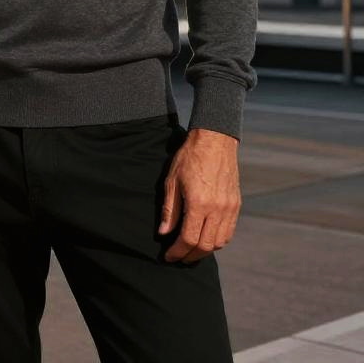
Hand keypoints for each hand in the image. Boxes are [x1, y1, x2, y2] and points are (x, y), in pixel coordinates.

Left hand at [159, 127, 241, 262]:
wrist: (214, 142)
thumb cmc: (189, 158)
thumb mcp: (172, 181)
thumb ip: (170, 210)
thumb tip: (163, 233)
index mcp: (199, 203)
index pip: (189, 238)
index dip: (178, 251)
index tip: (168, 256)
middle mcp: (217, 209)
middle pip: (205, 245)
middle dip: (190, 256)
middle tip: (179, 258)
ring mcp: (229, 209)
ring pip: (219, 242)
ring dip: (205, 251)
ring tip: (191, 251)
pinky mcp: (236, 206)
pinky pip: (229, 232)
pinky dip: (218, 241)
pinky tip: (206, 240)